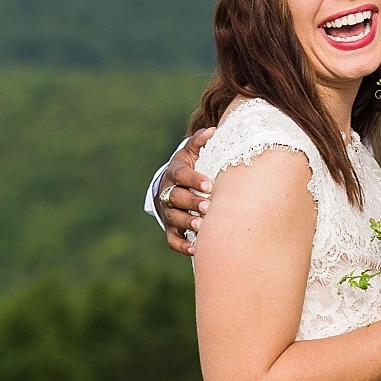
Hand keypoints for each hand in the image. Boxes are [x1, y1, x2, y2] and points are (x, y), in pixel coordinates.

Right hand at [156, 128, 214, 256]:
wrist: (172, 186)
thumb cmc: (189, 167)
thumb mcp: (191, 152)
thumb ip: (200, 142)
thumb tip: (213, 131)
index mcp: (174, 173)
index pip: (180, 176)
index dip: (193, 180)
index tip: (209, 185)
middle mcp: (167, 193)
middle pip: (175, 198)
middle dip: (191, 203)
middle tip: (208, 207)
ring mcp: (168, 212)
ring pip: (174, 219)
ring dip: (187, 223)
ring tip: (203, 226)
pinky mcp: (170, 228)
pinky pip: (172, 240)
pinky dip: (182, 246)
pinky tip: (196, 249)